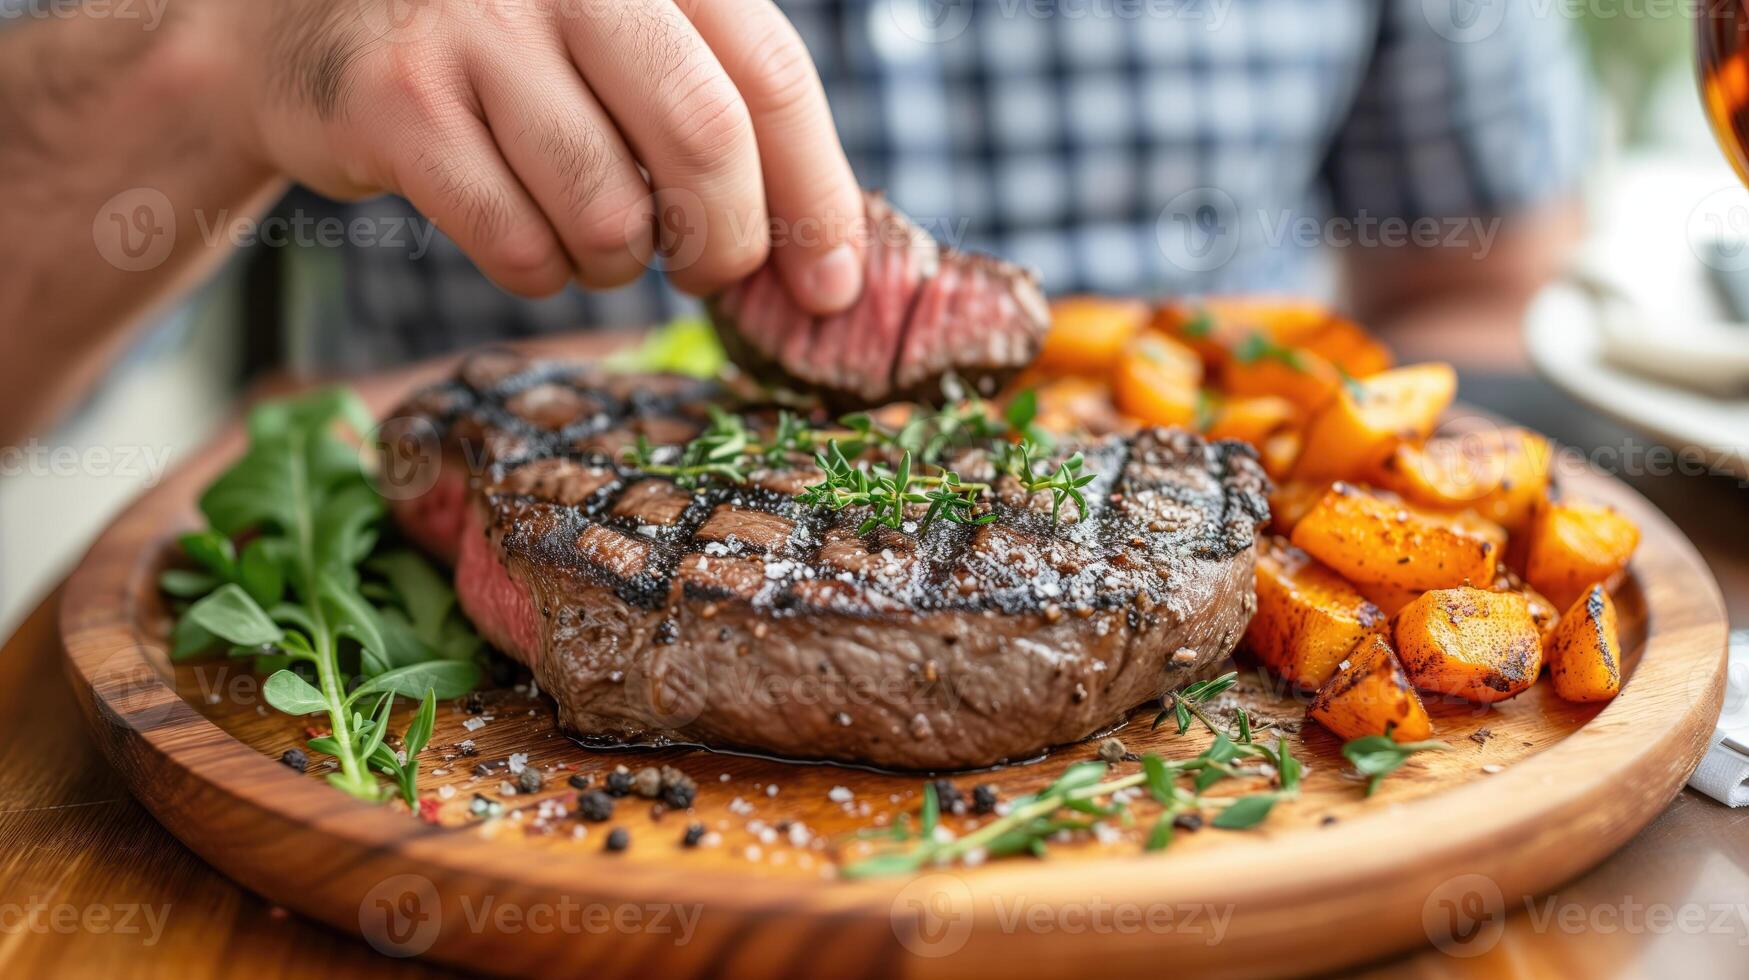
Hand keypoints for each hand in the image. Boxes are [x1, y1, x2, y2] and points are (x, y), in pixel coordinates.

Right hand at [231, 0, 864, 309]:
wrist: (306, 31)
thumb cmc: (508, 53)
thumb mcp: (624, 39)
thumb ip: (721, 116)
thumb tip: (829, 269)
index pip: (770, 76)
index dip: (816, 195)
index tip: (831, 285)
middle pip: (705, 143)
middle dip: (726, 242)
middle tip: (710, 270)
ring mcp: (478, 26)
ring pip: (611, 213)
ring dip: (618, 260)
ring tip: (592, 229)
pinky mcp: (401, 102)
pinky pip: (520, 246)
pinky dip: (541, 270)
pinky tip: (524, 232)